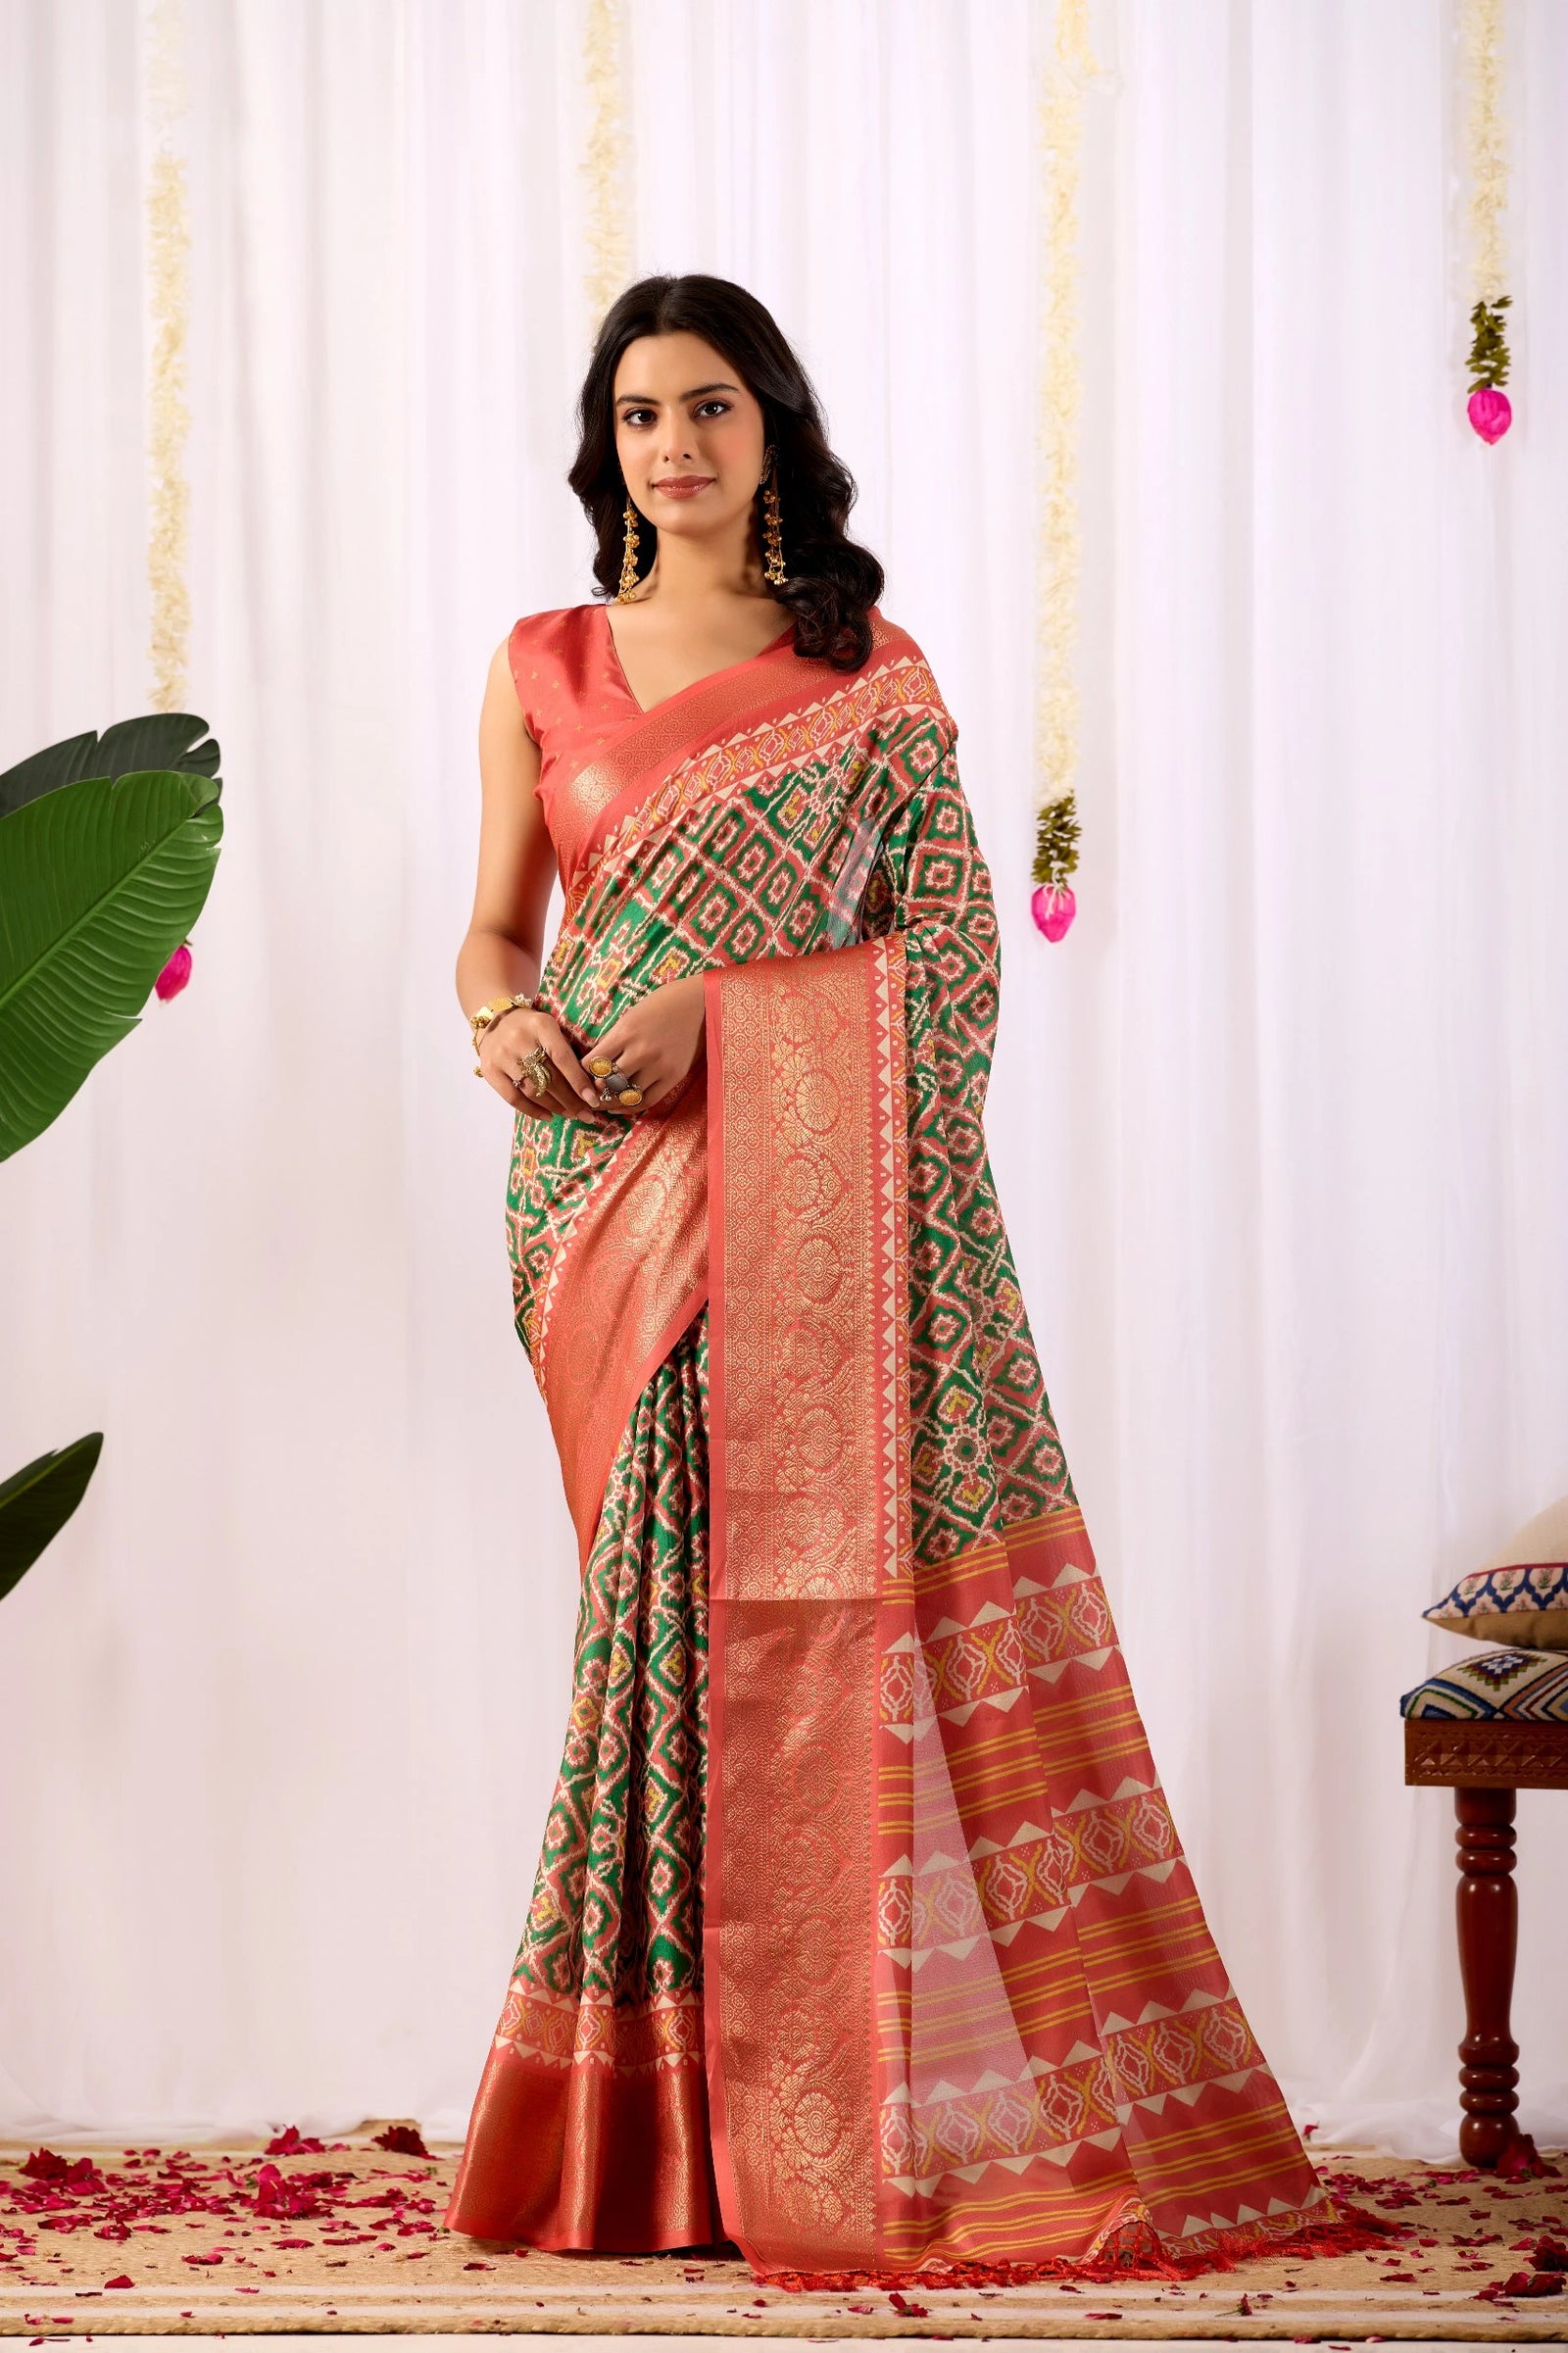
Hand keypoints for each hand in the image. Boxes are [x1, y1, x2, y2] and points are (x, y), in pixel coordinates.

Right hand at [479, 1004, 601, 1118]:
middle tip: (587, 1114)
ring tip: (570, 1114)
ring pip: (533, 1090)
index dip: (578, 1081)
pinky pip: (513, 1098)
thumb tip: (590, 1085)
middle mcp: (519, 1039)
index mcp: (541, 1025)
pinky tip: (548, 1116)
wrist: (494, 1020)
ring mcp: (502, 1055)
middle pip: (549, 1078)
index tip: (592, 1099)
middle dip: (571, 1100)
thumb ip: (567, 1050)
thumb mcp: (551, 1028)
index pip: (563, 1058)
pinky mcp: (490, 1070)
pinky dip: (533, 1111)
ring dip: (555, 1107)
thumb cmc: (532, 1027)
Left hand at [582, 973, 705, 1114]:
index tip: (580, 1076)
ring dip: (611, 1100)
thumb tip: (595, 1063)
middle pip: (608, 1082)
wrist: (698, 1003)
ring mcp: (659, 1065)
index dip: (583, 1073)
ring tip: (602, 1103)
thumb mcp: (631, 1015)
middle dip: (595, 1090)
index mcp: (625, 1032)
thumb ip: (614, 1039)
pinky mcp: (674, 1076)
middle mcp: (641, 1051)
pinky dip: (631, 1107)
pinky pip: (648, 1100)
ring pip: (627, 1094)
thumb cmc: (661, 1004)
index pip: (594, 1062)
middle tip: (588, 1094)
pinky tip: (621, 1107)